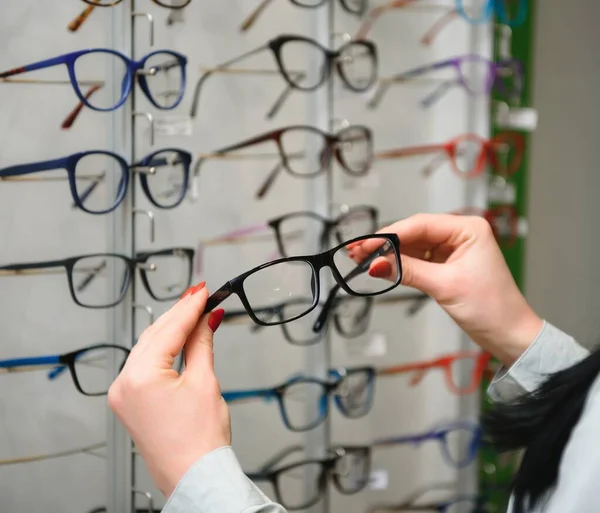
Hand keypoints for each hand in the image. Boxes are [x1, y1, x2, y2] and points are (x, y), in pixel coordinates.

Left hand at [108, 282, 229, 496]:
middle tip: (202, 296)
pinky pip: (144, 365)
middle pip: (155, 335)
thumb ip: (201, 344)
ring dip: (172, 330)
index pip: (170, 329)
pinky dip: (163, 350)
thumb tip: (207, 319)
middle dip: (181, 314)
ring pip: (148, 348)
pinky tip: (180, 338)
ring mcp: (123, 394)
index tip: (205, 290)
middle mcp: (124, 384)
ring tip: (195, 313)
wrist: (195, 477)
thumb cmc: (200, 441)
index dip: (191, 306)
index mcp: (140, 377)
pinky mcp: (129, 403)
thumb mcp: (204, 381)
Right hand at [349, 214, 542, 365]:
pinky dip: (400, 264)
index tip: (365, 246)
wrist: (509, 334)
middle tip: (357, 252)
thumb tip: (376, 264)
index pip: (420, 225)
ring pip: (413, 245)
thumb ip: (408, 271)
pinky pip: (418, 259)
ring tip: (363, 260)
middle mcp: (461, 234)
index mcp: (468, 229)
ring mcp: (453, 249)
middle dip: (385, 244)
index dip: (389, 235)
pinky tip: (383, 267)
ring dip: (389, 254)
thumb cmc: (492, 308)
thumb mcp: (445, 286)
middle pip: (413, 233)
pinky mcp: (447, 264)